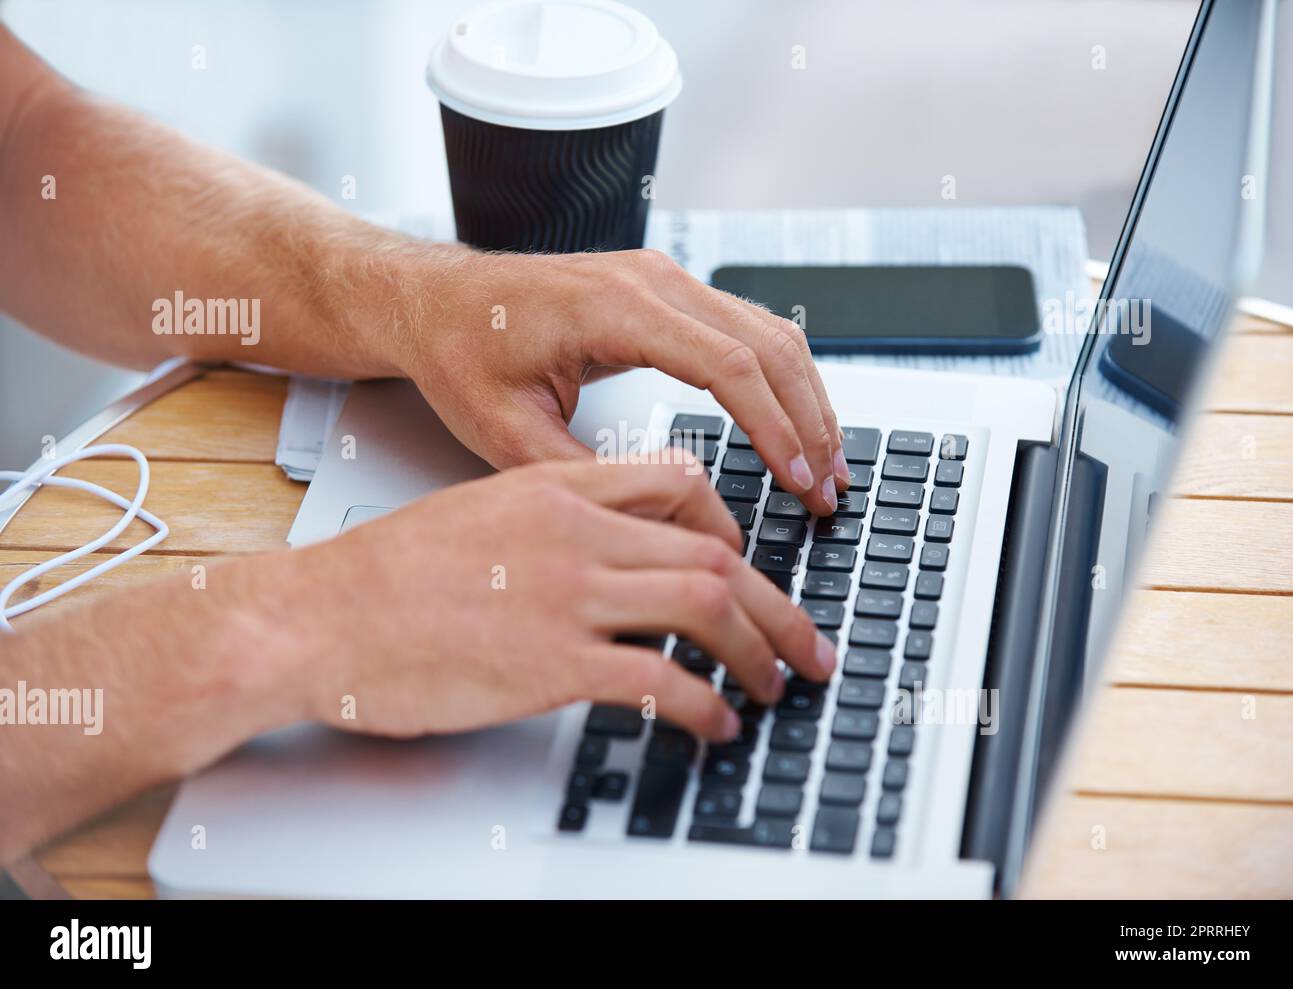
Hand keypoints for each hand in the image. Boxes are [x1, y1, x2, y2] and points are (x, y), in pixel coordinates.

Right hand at [298, 457, 836, 740]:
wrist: (315, 616)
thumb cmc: (383, 575)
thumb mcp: (478, 513)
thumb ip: (551, 521)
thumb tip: (610, 550)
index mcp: (556, 487)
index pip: (680, 482)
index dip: (731, 529)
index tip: (746, 570)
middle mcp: (575, 532)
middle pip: (716, 556)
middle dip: (779, 607)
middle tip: (806, 644)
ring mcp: (568, 596)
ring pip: (706, 608)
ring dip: (758, 653)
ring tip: (773, 686)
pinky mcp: (552, 663)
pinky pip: (661, 680)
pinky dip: (705, 703)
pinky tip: (715, 723)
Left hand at [384, 247, 850, 515]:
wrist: (434, 301)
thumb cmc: (460, 352)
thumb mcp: (507, 433)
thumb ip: (585, 475)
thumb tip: (657, 517)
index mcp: (614, 308)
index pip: (729, 366)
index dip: (776, 430)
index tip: (799, 483)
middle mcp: (650, 280)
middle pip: (768, 344)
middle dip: (810, 420)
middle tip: (830, 488)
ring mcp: (661, 278)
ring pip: (769, 330)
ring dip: (805, 398)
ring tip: (826, 464)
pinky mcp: (663, 291)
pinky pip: (745, 327)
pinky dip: (779, 378)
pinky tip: (792, 421)